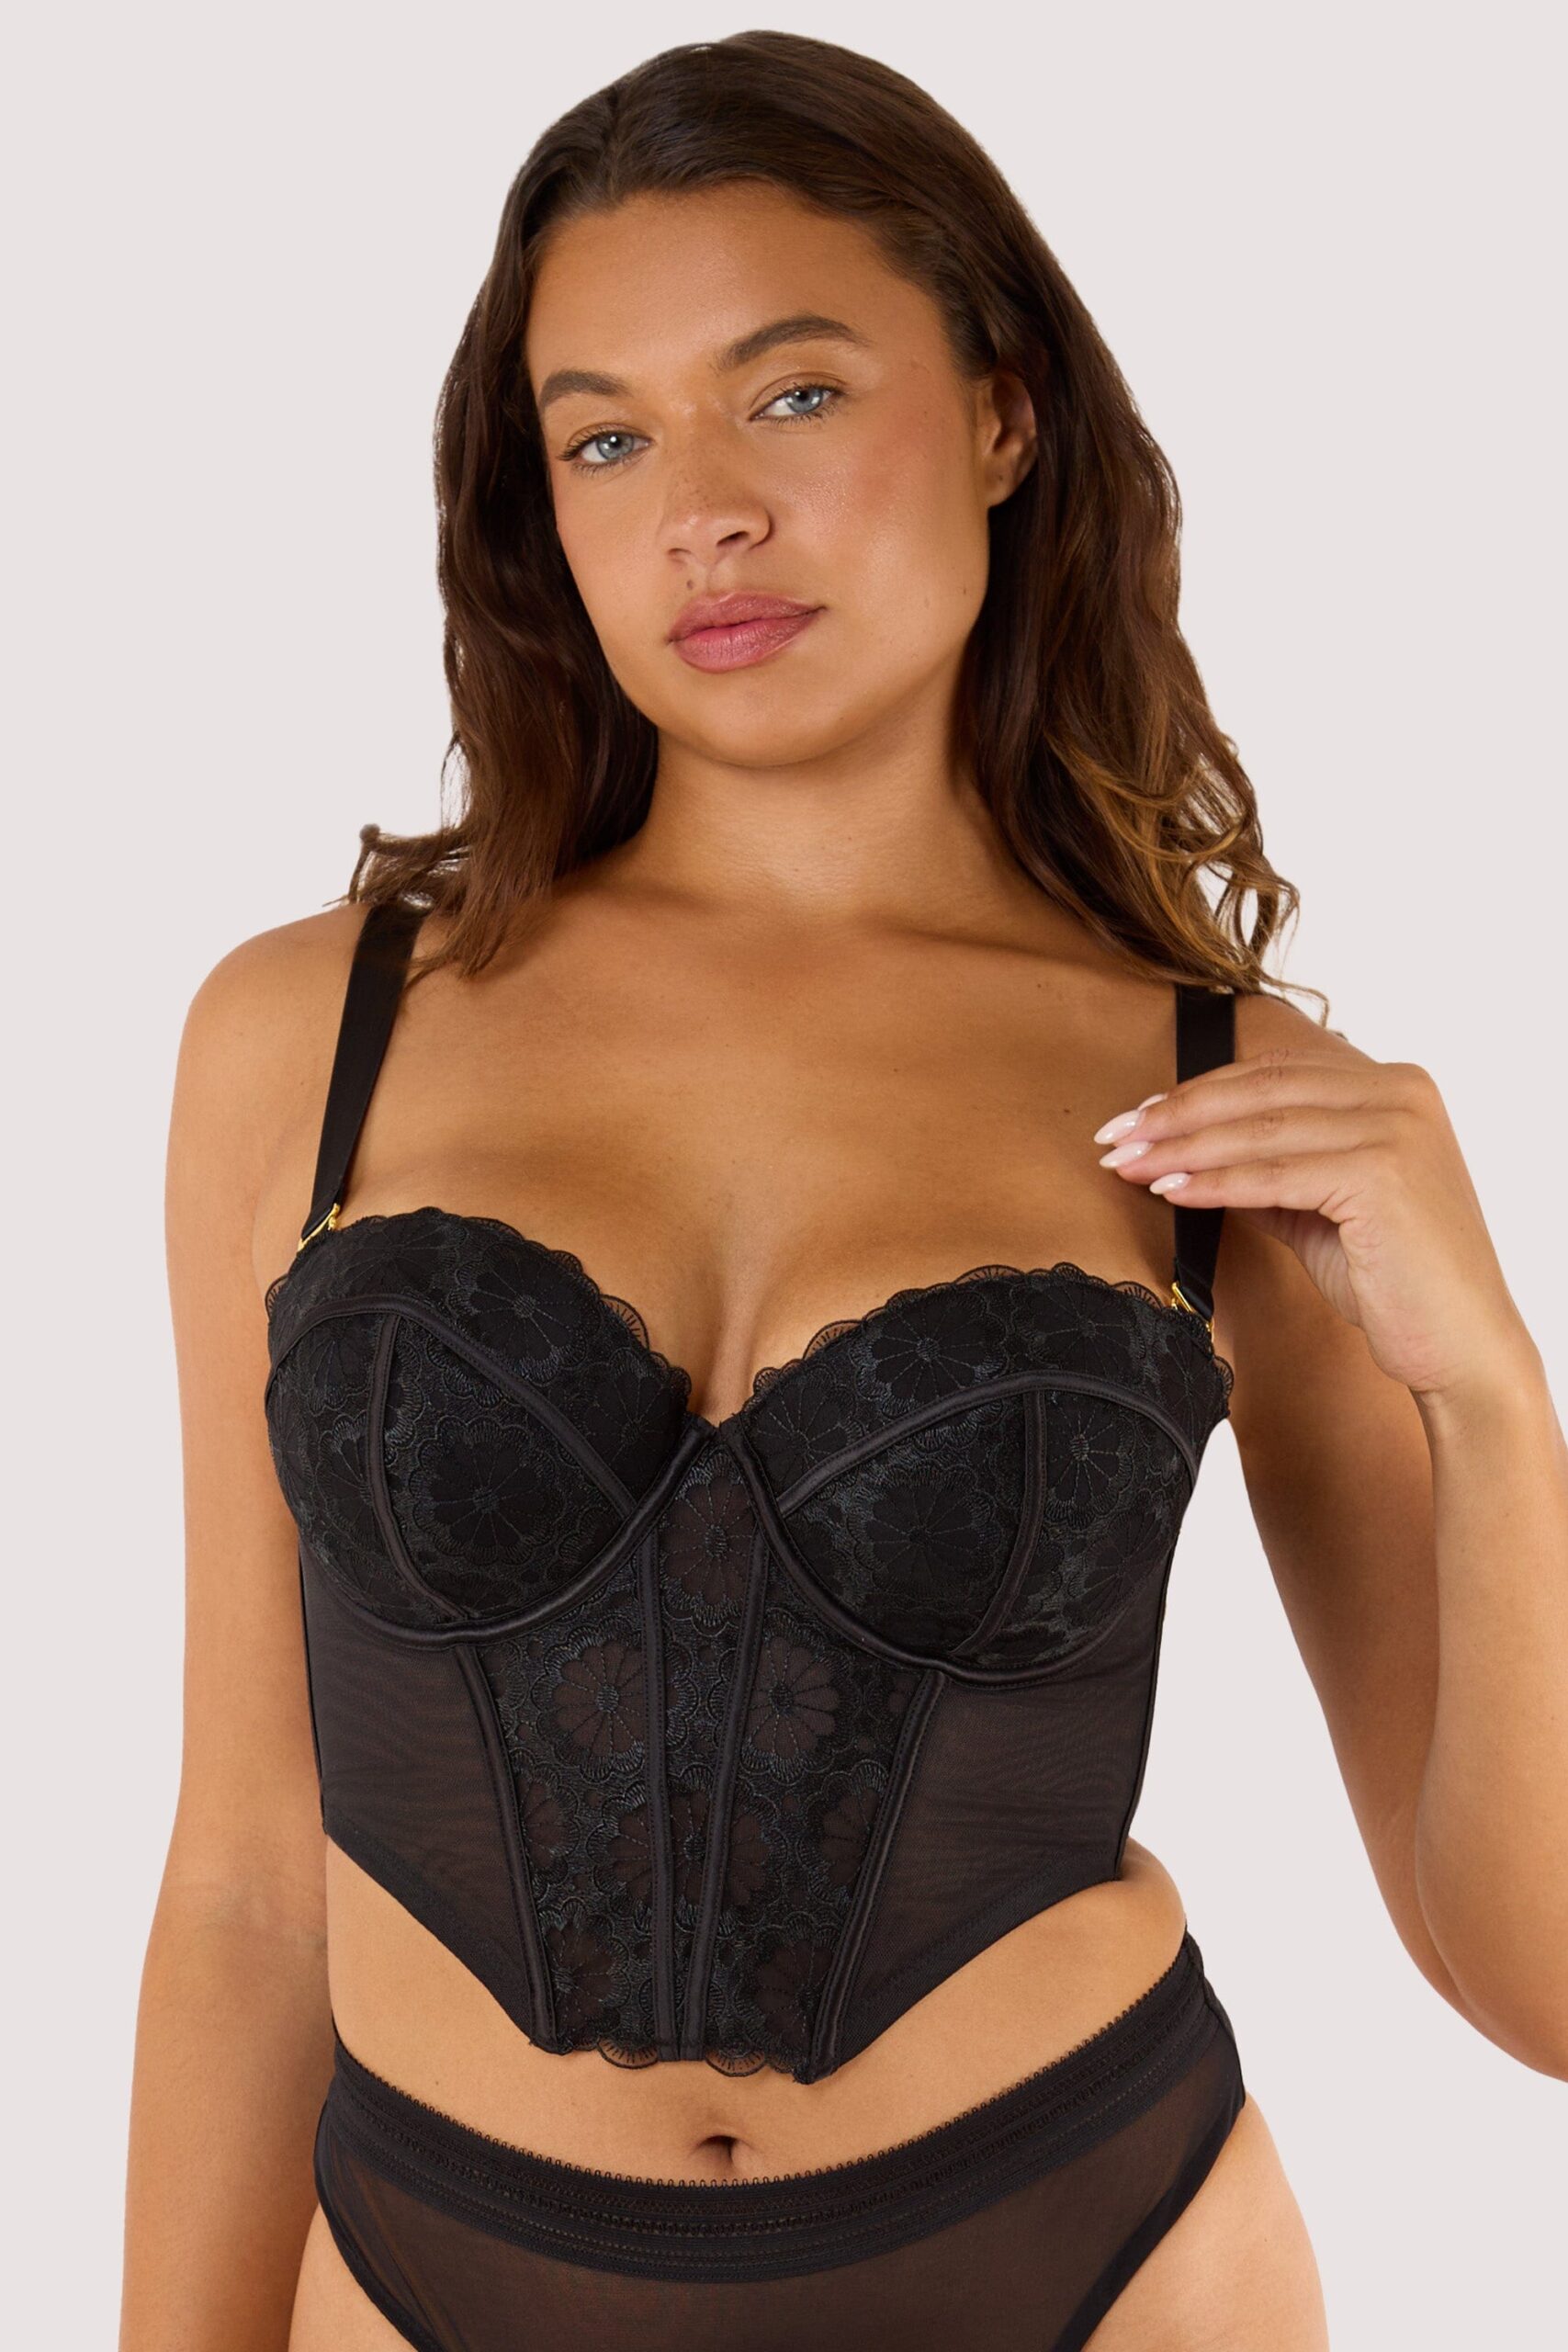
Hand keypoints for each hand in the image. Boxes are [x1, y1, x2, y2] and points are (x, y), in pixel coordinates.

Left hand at [1092, 1032, 1531, 1400]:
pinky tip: (1168, 1191)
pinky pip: (1274, 1174)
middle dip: (1176, 1115)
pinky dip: (1214, 1181)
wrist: (1459, 1345)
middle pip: (1261, 1091)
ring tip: (1126, 1165)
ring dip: (1182, 1148)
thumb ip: (1270, 1167)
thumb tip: (1186, 1152)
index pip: (1275, 1073)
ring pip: (1261, 1130)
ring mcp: (1396, 1128)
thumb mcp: (1321, 1206)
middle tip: (1114, 1138)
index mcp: (1395, 1086)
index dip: (1197, 1092)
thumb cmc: (1393, 1280)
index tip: (1135, 1118)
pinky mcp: (1383, 1173)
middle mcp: (1402, 1092)